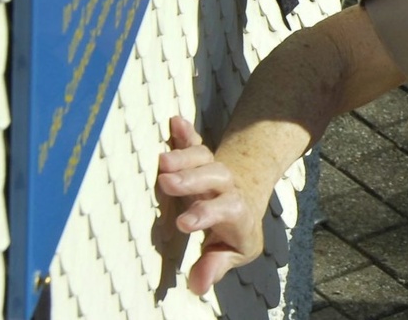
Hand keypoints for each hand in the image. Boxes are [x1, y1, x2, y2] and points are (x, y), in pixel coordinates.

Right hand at [156, 116, 264, 294]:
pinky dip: (185, 133)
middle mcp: (227, 187)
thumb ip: (215, 266)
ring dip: (184, 157)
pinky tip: (174, 121)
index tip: (184, 223)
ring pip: (204, 159)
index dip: (207, 214)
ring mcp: (214, 170)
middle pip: (216, 177)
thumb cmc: (234, 232)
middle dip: (193, 179)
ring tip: (162, 160)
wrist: (246, 199)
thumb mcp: (230, 254)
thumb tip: (198, 286)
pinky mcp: (201, 159)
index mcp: (238, 213)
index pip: (228, 210)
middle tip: (166, 183)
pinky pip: (195, 143)